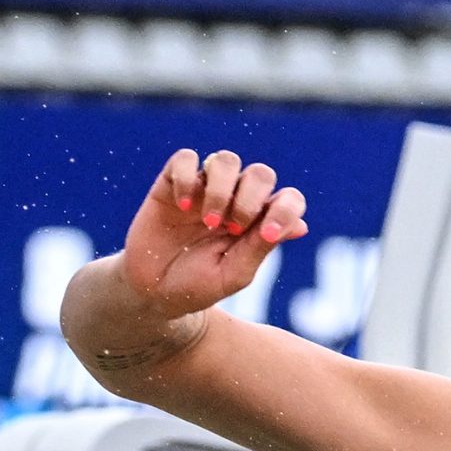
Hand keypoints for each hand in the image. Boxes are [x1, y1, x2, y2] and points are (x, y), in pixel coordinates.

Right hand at [116, 149, 308, 319]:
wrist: (151, 292)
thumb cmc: (197, 286)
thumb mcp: (233, 274)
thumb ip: (262, 247)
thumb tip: (300, 226)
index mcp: (257, 221)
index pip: (287, 198)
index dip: (286, 209)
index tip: (268, 233)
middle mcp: (234, 199)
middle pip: (260, 174)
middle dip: (251, 199)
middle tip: (234, 227)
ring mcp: (203, 189)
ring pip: (226, 160)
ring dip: (222, 189)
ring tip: (209, 220)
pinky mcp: (172, 184)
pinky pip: (186, 158)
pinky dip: (188, 178)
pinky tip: (182, 205)